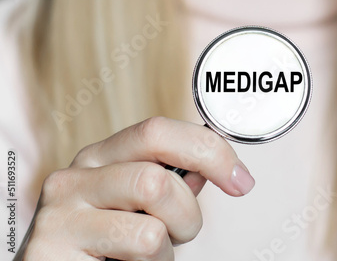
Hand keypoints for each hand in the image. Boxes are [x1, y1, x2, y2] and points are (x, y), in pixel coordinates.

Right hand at [15, 117, 254, 259]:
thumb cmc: (107, 249)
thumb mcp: (142, 208)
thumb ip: (172, 184)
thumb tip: (210, 168)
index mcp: (101, 158)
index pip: (157, 131)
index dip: (209, 151)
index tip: (241, 180)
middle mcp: (76, 175)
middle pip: (159, 173)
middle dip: (188, 211)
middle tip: (183, 233)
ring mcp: (60, 209)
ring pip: (152, 202)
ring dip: (170, 240)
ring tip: (149, 254)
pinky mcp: (52, 244)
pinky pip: (141, 241)